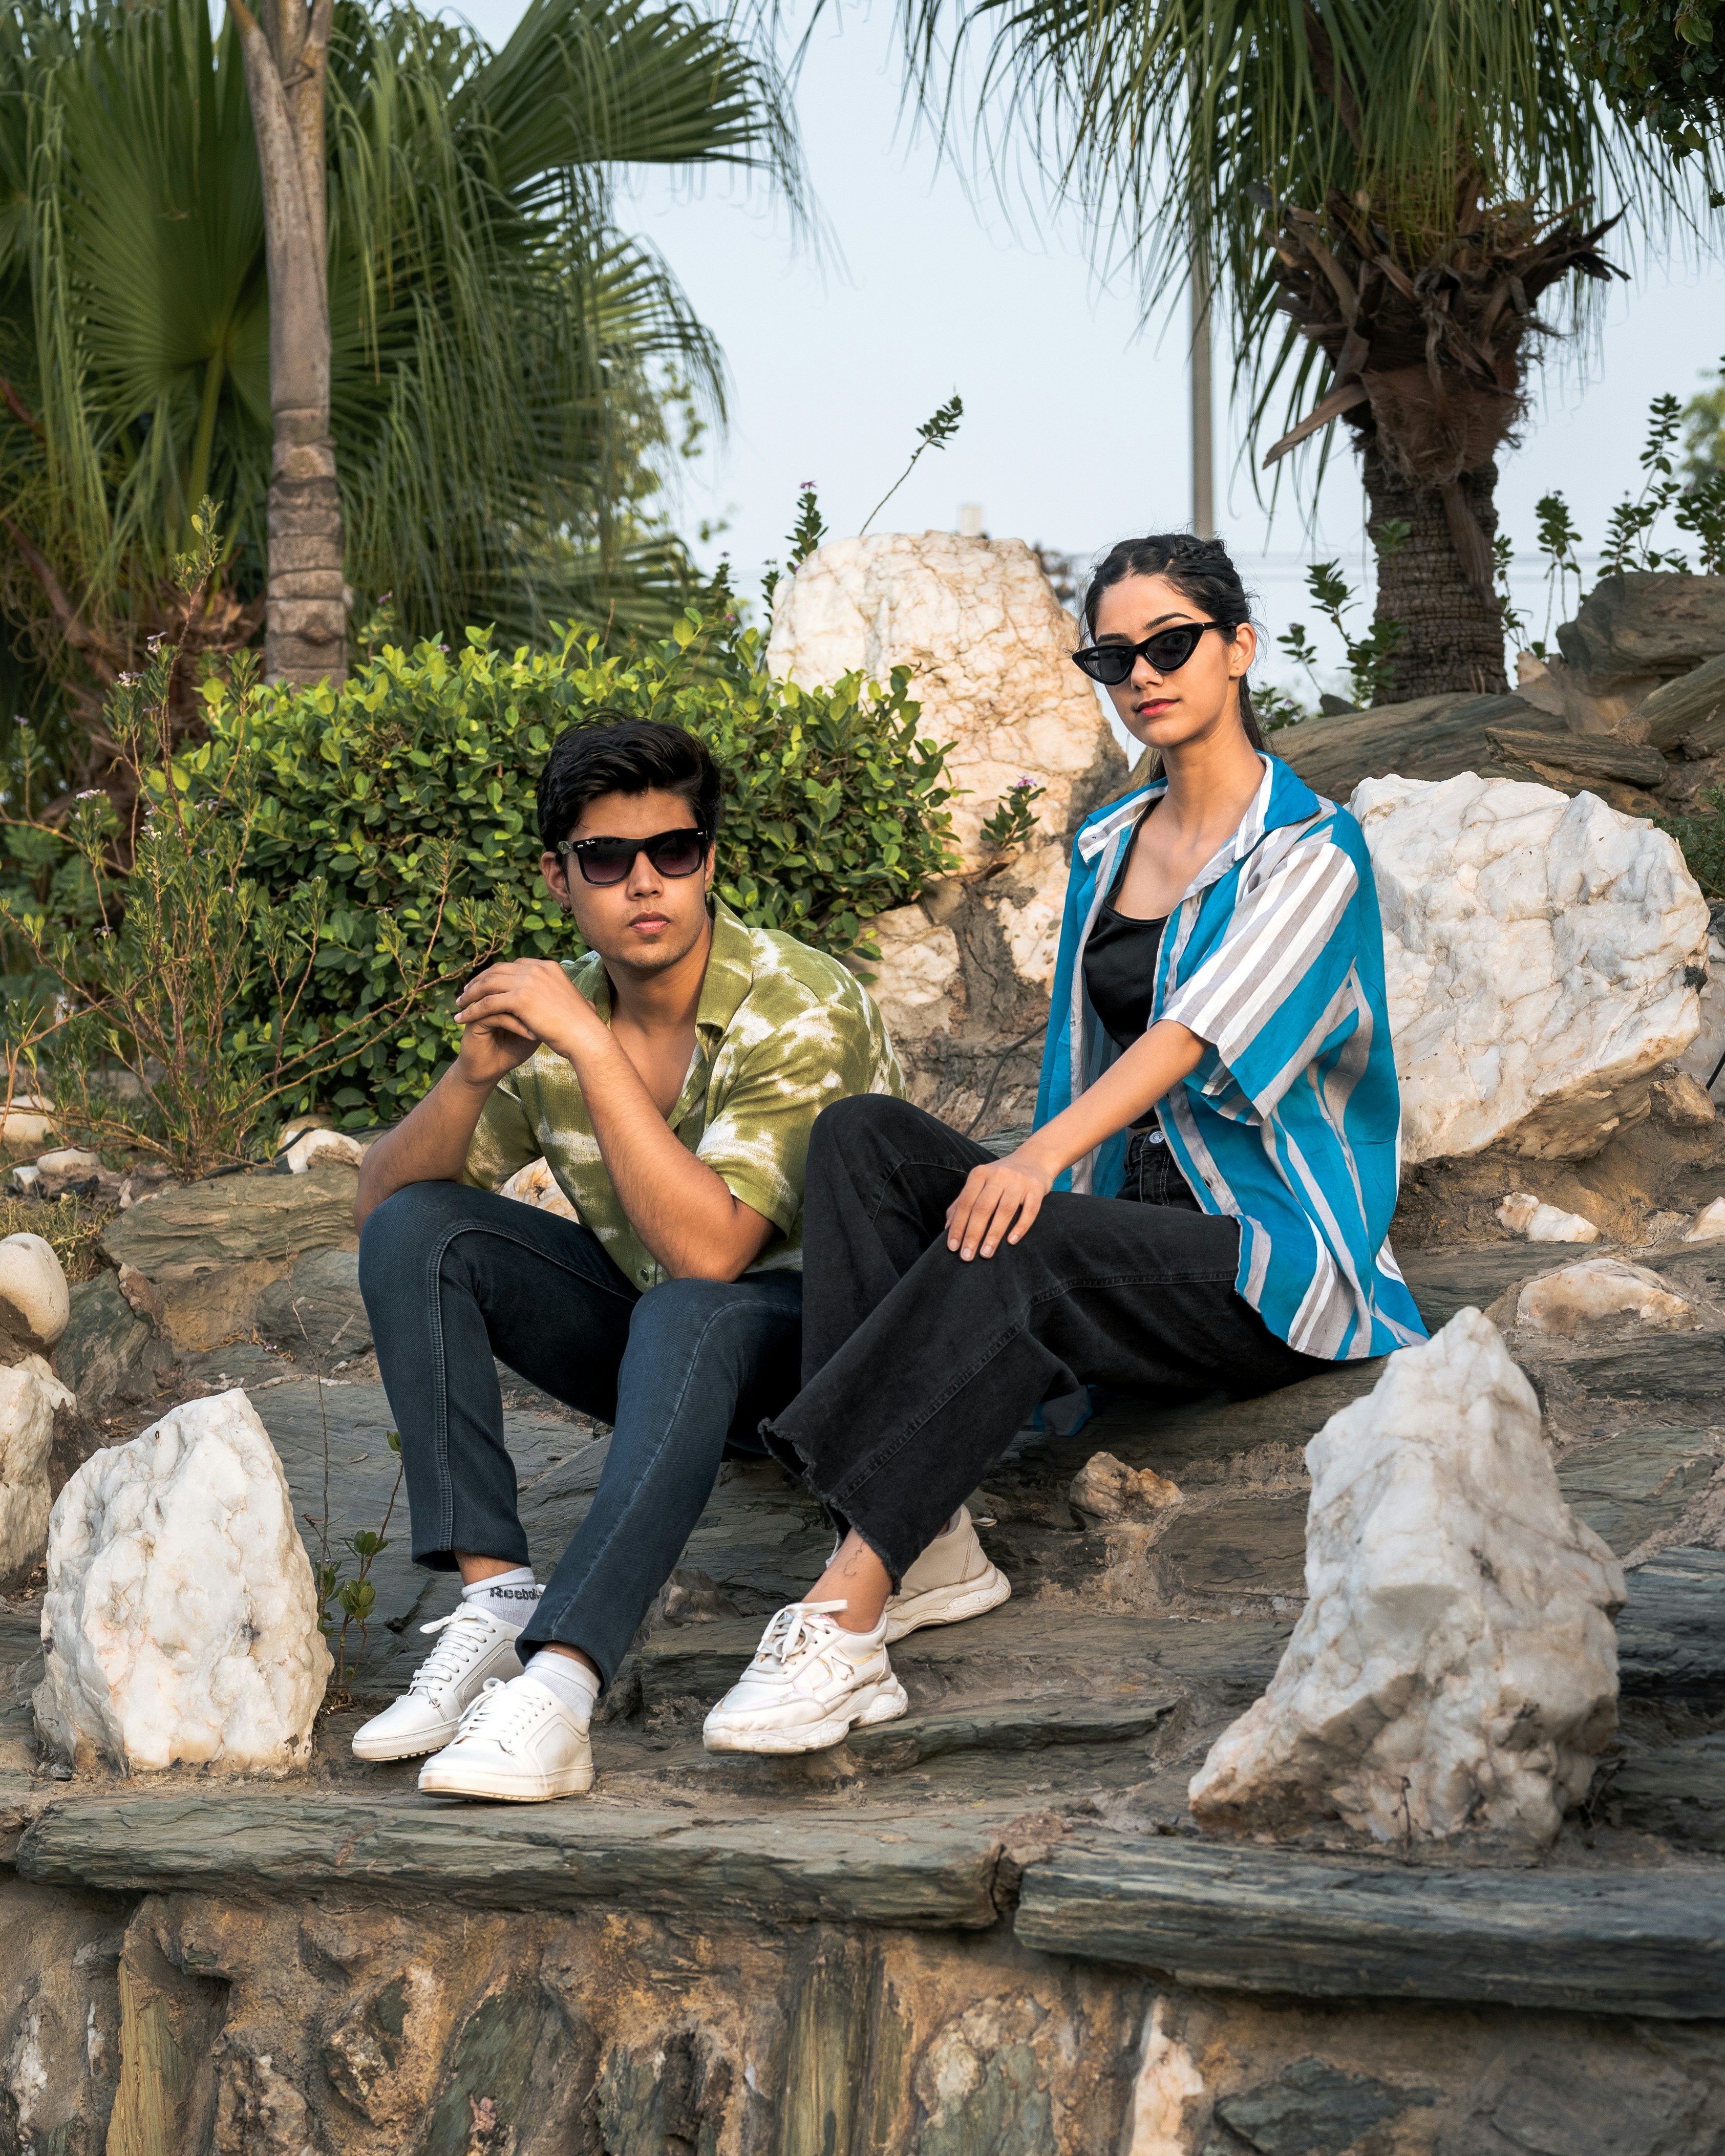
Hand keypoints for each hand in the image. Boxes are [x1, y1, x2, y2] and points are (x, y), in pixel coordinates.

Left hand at [453, 959, 595, 1077]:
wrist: (586, 1036)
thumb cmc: (580, 1026)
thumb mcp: (567, 1000)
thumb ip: (555, 992)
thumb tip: (554, 996)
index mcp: (547, 967)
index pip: (512, 965)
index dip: (494, 975)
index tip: (483, 985)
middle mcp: (536, 968)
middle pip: (496, 971)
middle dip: (477, 982)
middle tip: (464, 994)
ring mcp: (528, 981)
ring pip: (488, 985)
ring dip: (469, 995)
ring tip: (458, 1006)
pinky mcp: (520, 998)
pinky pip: (487, 1003)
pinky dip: (472, 1011)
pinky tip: (462, 1020)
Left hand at [944, 1146, 1055, 1260]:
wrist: (1034, 1159)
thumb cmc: (1002, 1177)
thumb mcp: (980, 1183)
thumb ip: (963, 1201)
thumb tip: (948, 1226)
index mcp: (980, 1174)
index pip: (965, 1203)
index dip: (958, 1226)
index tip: (952, 1247)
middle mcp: (998, 1175)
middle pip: (982, 1208)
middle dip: (973, 1234)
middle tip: (967, 1256)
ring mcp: (1019, 1182)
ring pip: (1004, 1211)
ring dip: (993, 1234)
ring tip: (986, 1253)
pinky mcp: (1036, 1189)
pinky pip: (1029, 1211)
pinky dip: (1020, 1227)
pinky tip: (1011, 1241)